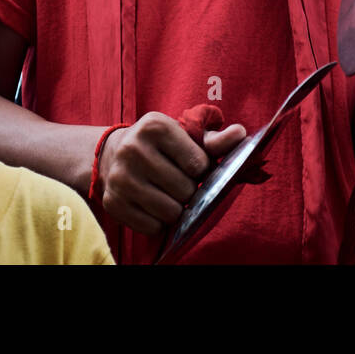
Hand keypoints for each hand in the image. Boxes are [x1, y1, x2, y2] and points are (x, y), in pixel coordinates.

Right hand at [99, 112, 245, 235]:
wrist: (114, 153)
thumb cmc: (161, 145)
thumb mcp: (186, 135)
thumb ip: (216, 140)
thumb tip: (241, 134)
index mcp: (155, 126)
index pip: (198, 164)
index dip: (202, 170)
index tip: (192, 166)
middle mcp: (133, 149)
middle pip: (185, 190)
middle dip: (189, 191)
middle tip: (179, 182)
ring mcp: (120, 177)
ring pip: (170, 212)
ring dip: (176, 209)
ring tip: (168, 194)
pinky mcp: (113, 202)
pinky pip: (152, 227)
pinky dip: (158, 222)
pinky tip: (152, 205)